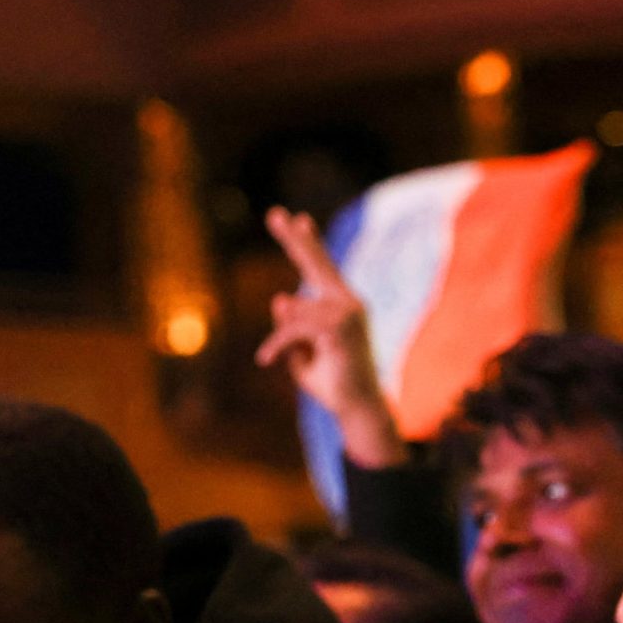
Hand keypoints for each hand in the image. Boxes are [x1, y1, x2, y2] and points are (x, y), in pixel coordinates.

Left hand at [253, 207, 406, 469]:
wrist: (357, 409)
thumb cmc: (333, 382)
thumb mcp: (301, 352)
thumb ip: (291, 326)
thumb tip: (280, 296)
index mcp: (341, 306)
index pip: (321, 268)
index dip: (308, 243)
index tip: (298, 219)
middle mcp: (348, 303)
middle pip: (316, 264)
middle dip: (294, 239)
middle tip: (274, 213)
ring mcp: (347, 313)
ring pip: (294, 309)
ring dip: (279, 338)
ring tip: (270, 358)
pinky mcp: (339, 327)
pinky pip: (294, 327)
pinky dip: (277, 344)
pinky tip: (266, 360)